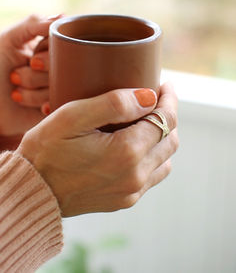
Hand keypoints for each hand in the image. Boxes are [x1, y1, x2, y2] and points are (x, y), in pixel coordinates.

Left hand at [0, 14, 59, 143]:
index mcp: (48, 49)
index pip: (64, 45)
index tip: (31, 60)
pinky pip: (62, 103)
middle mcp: (56, 67)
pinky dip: (46, 105)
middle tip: (14, 77)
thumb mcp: (7, 39)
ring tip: (15, 93)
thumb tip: (63, 16)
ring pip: (60, 86)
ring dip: (33, 92)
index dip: (48, 54)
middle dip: (35, 74)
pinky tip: (38, 108)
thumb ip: (33, 23)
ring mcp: (58, 88)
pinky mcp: (58, 107)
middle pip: (64, 66)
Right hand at [16, 83, 177, 216]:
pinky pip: (153, 175)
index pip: (165, 120)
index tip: (164, 84)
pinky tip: (139, 144)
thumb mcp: (73, 116)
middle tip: (154, 98)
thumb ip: (114, 104)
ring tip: (148, 120)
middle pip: (170, 139)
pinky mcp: (124, 200)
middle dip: (167, 115)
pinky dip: (154, 156)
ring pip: (165, 158)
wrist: (33, 190)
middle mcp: (135, 175)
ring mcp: (131, 191)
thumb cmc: (47, 149)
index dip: (169, 99)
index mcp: (126, 151)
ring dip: (162, 136)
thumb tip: (148, 96)